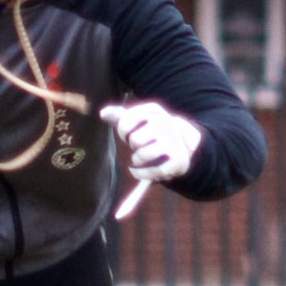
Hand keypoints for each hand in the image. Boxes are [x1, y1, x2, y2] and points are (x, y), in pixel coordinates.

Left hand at [99, 101, 201, 217]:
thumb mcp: (139, 119)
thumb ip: (120, 115)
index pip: (126, 121)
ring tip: (140, 158)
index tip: (127, 134)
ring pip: (143, 155)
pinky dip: (140, 174)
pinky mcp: (178, 161)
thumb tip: (103, 113)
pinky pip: (152, 172)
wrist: (183, 143)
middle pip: (135, 140)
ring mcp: (174, 142)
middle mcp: (166, 123)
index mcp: (154, 110)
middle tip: (138, 145)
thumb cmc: (153, 130)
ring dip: (137, 160)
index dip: (123, 131)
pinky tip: (137, 172)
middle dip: (133, 145)